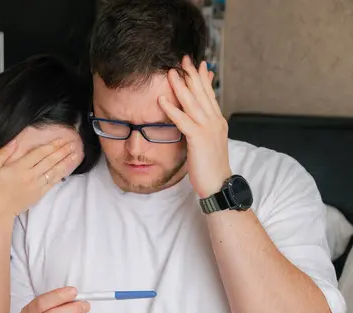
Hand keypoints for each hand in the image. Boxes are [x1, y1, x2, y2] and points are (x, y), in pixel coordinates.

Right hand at [0, 139, 78, 221]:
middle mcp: (31, 175)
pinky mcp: (39, 194)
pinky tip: (67, 168)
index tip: (61, 139)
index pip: (39, 153)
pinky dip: (61, 174)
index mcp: (19, 167)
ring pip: (54, 171)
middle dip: (62, 151)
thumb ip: (3, 153)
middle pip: (50, 161)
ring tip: (75, 154)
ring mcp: (37, 185)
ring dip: (66, 162)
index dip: (51, 146)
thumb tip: (14, 141)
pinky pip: (53, 182)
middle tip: (73, 144)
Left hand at [158, 56, 231, 197]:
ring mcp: (208, 129)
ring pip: (192, 103)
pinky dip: (172, 109)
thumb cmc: (210, 166)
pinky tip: (162, 99)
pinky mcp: (198, 139)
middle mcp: (215, 121)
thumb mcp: (208, 142)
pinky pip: (183, 120)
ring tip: (171, 72)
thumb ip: (202, 127)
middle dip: (192, 75)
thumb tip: (197, 118)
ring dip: (181, 86)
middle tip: (183, 59)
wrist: (219, 184)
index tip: (197, 64)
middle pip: (201, 93)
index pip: (209, 95)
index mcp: (217, 121)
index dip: (202, 79)